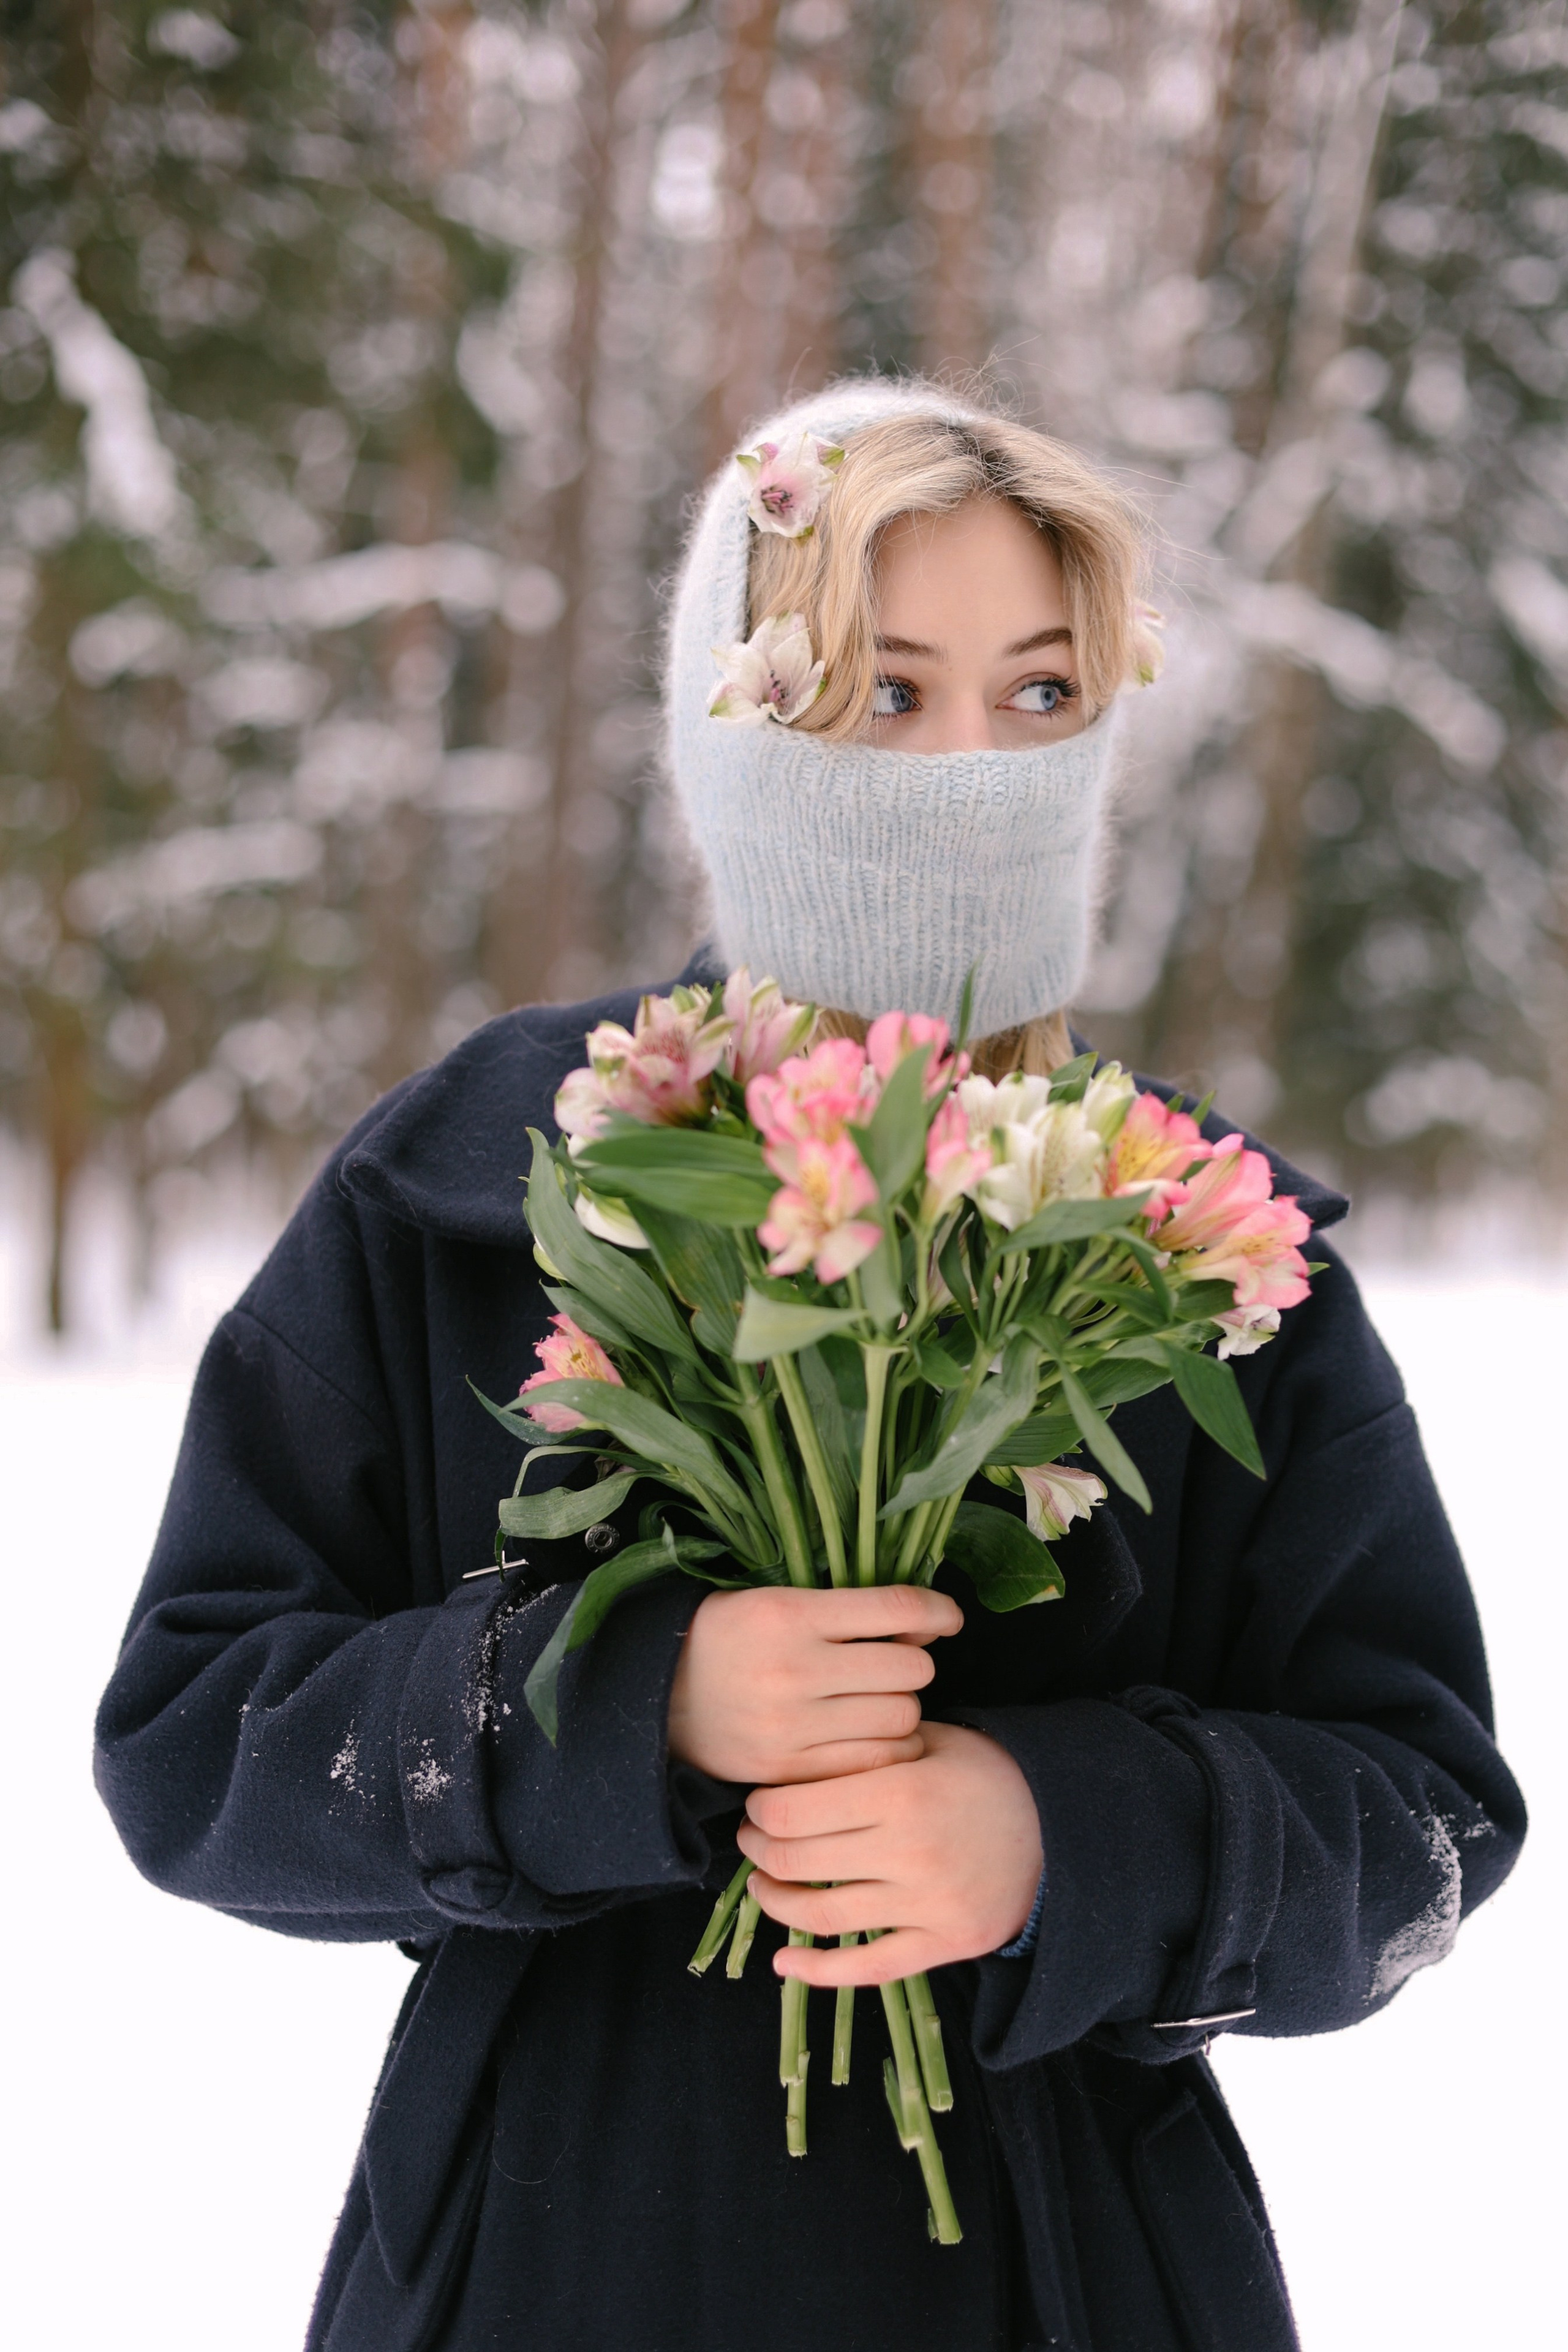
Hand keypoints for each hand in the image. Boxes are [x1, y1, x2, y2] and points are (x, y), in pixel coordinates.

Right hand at [667, 1583, 961, 1785]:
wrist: (658, 1695)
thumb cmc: (730, 1637)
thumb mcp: (777, 1601)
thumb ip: (846, 1611)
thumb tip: (924, 1628)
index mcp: (790, 1614)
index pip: (893, 1609)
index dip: (936, 1611)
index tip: (949, 1618)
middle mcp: (793, 1669)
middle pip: (908, 1671)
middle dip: (914, 1665)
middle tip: (896, 1665)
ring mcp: (792, 1725)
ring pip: (899, 1719)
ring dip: (903, 1709)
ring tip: (879, 1702)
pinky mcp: (789, 1769)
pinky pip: (873, 1764)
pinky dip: (887, 1751)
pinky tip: (872, 1738)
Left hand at [734, 1720, 1043, 1985]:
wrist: (1068, 1830)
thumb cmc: (992, 1774)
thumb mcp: (936, 1740)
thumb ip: (872, 1745)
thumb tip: (800, 1756)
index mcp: (903, 1792)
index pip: (795, 1808)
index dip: (762, 1808)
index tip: (758, 1803)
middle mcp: (910, 1852)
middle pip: (798, 1860)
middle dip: (759, 1850)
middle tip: (750, 1840)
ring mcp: (927, 1906)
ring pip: (822, 1915)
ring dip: (776, 1903)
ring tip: (761, 1886)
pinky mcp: (944, 1945)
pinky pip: (869, 1967)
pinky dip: (819, 1972)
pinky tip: (784, 1964)